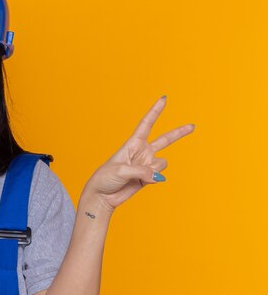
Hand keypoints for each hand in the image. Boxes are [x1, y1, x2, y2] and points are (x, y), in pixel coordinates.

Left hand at [82, 96, 194, 213]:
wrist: (102, 196)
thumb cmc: (105, 178)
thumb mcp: (121, 170)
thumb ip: (142, 172)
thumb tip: (158, 177)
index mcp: (133, 143)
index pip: (146, 124)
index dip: (155, 111)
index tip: (164, 98)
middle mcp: (142, 152)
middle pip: (165, 140)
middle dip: (179, 133)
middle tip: (193, 126)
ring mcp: (146, 165)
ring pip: (162, 163)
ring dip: (154, 170)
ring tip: (138, 175)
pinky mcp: (148, 178)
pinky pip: (159, 175)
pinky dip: (153, 179)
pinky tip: (142, 182)